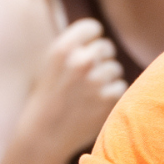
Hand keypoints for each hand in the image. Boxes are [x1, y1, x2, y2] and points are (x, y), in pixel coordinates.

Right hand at [22, 17, 126, 154]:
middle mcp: (80, 62)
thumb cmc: (46, 98)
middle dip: (99, 60)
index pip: (93, 27)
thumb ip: (72, 47)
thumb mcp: (49, 64)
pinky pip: (120, 87)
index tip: (85, 50)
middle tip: (87, 76)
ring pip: (115, 68)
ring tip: (88, 92)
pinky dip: (111, 95)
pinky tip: (95, 103)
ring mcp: (96, 82)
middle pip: (106, 47)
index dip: (91, 39)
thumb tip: (97, 34)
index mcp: (62, 48)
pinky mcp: (108, 100)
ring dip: (106, 79)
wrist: (44, 136)